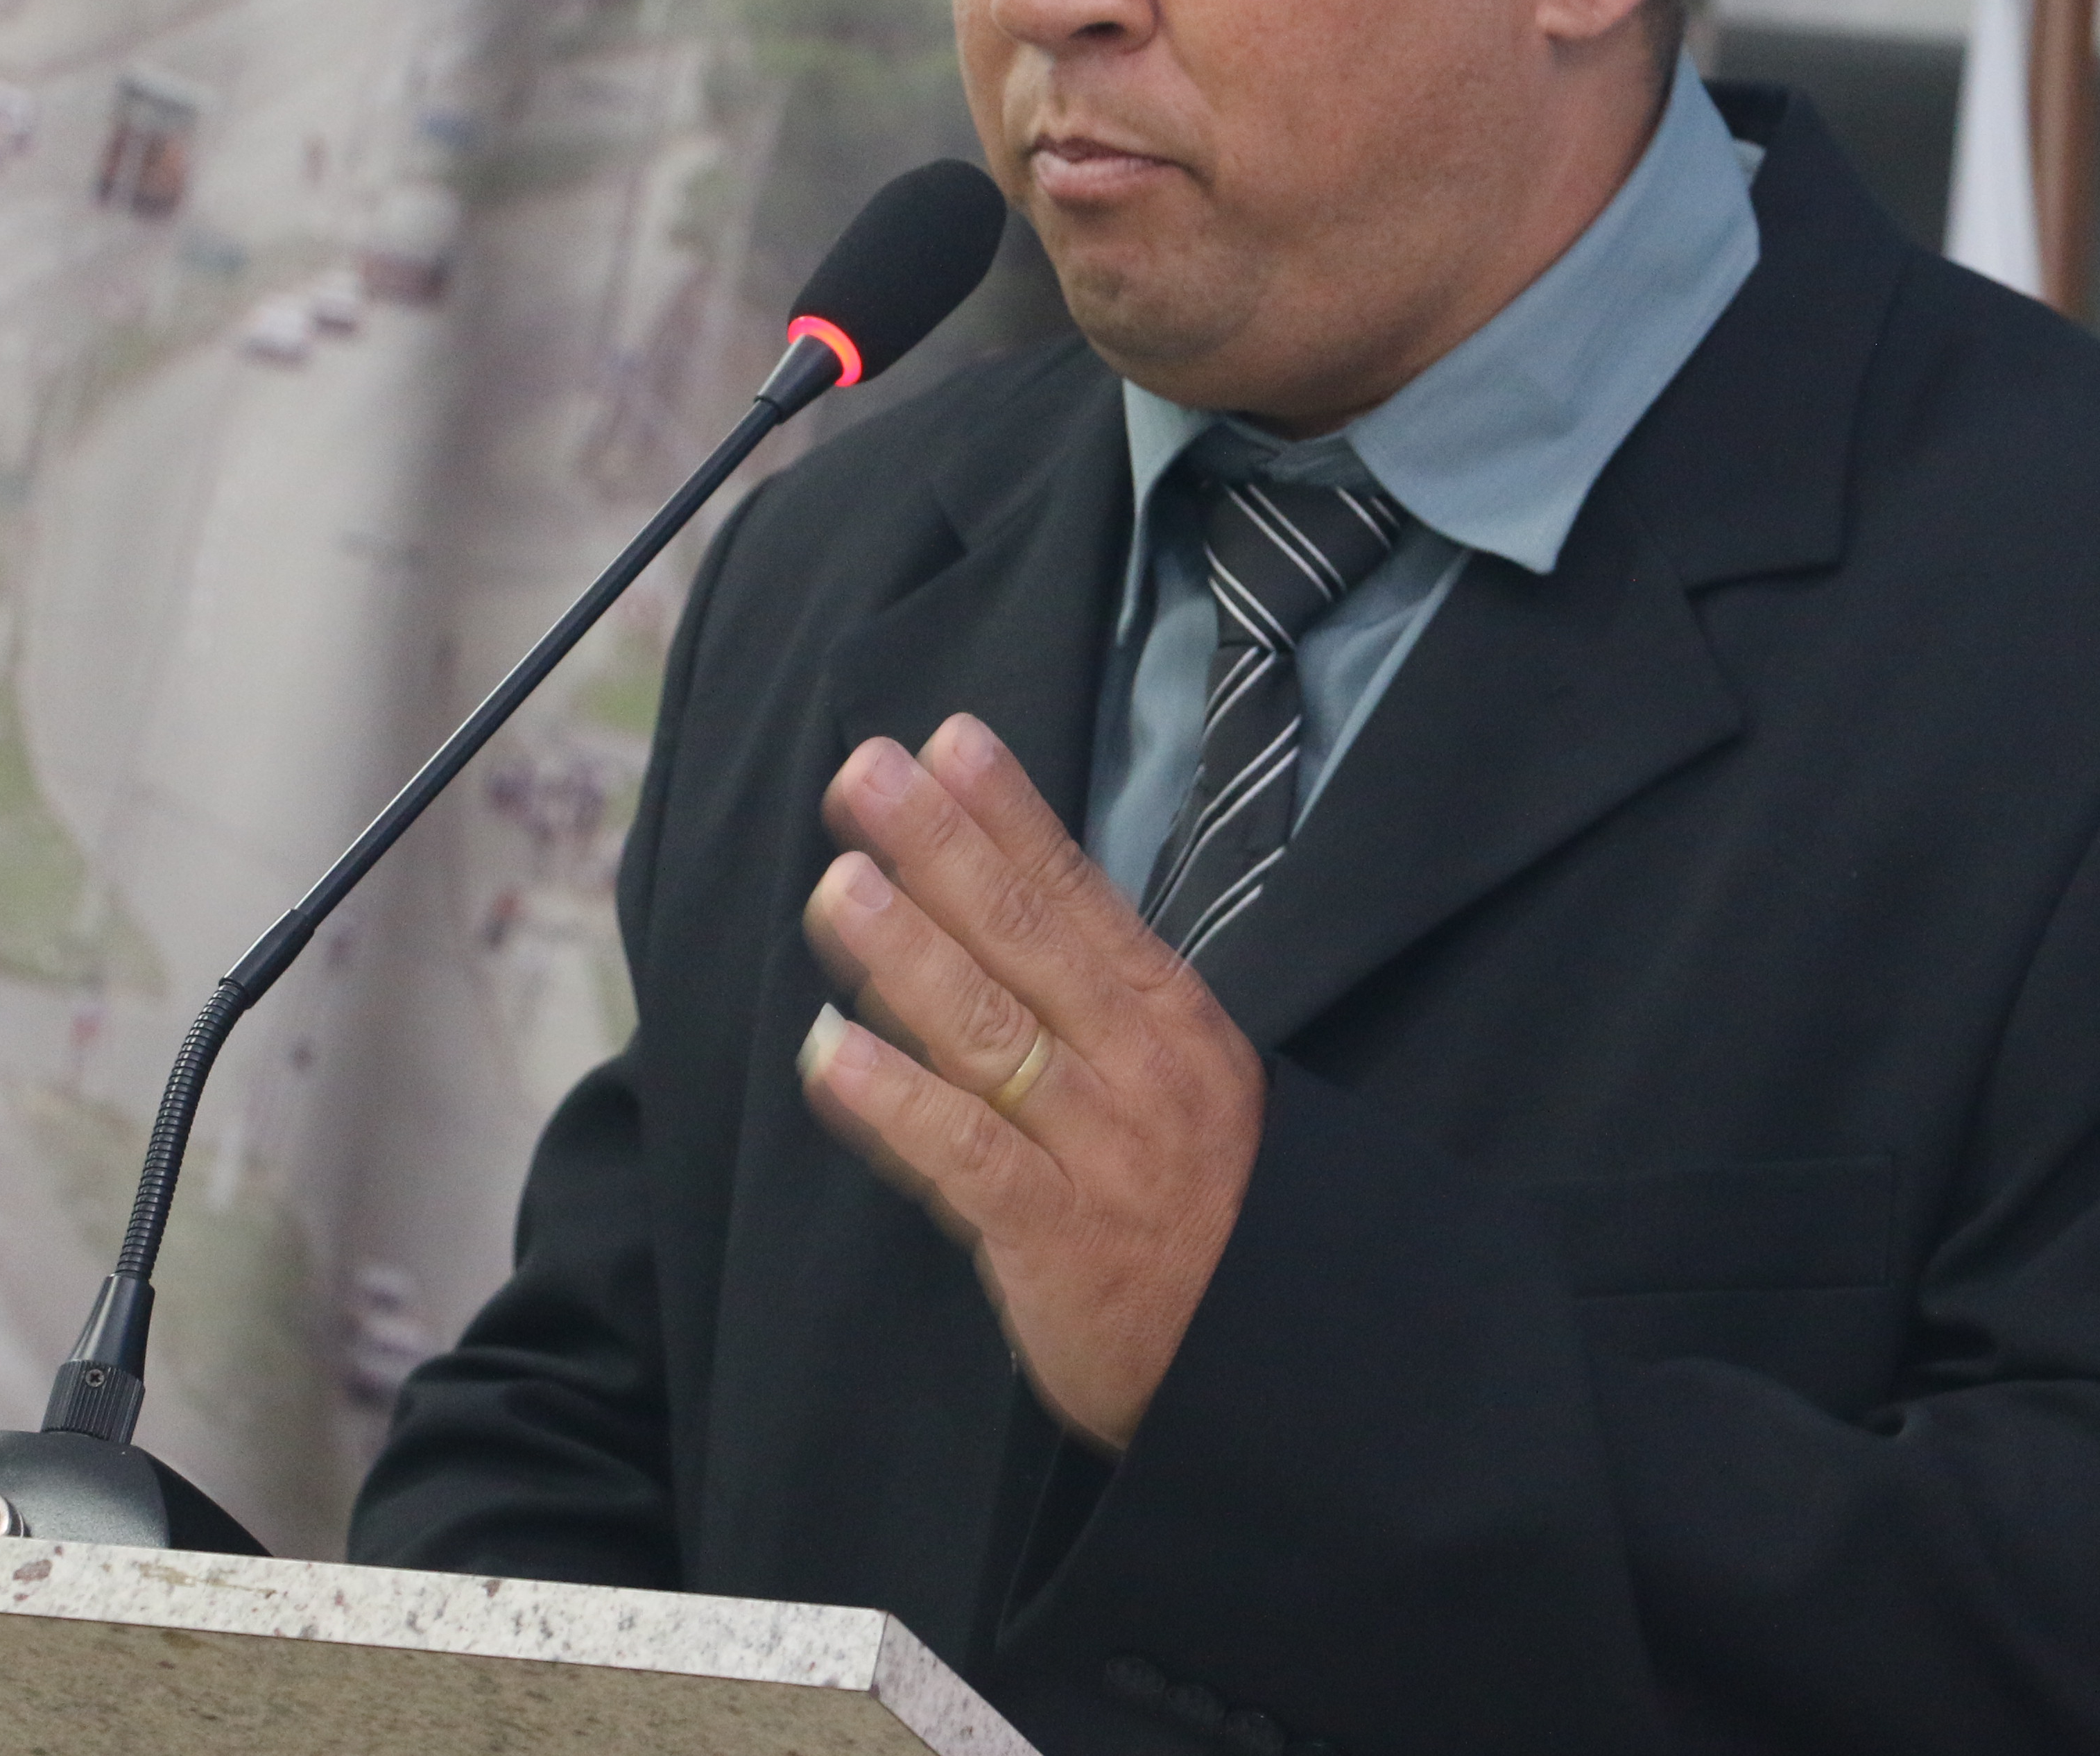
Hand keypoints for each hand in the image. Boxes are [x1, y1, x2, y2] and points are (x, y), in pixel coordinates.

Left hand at [796, 713, 1265, 1449]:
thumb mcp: (1178, 1083)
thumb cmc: (1208, 1211)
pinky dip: (894, 1105)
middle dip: (943, 848)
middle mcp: (1137, 1070)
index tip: (949, 740)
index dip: (1011, 816)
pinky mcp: (1055, 1240)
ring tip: (836, 884)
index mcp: (1170, 1020)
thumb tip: (989, 913)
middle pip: (1029, 940)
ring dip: (908, 953)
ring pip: (991, 1034)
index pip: (1080, 896)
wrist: (1274, 1358)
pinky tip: (825, 1055)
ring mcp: (1098, 1152)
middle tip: (867, 772)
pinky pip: (965, 1158)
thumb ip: (1094, 1008)